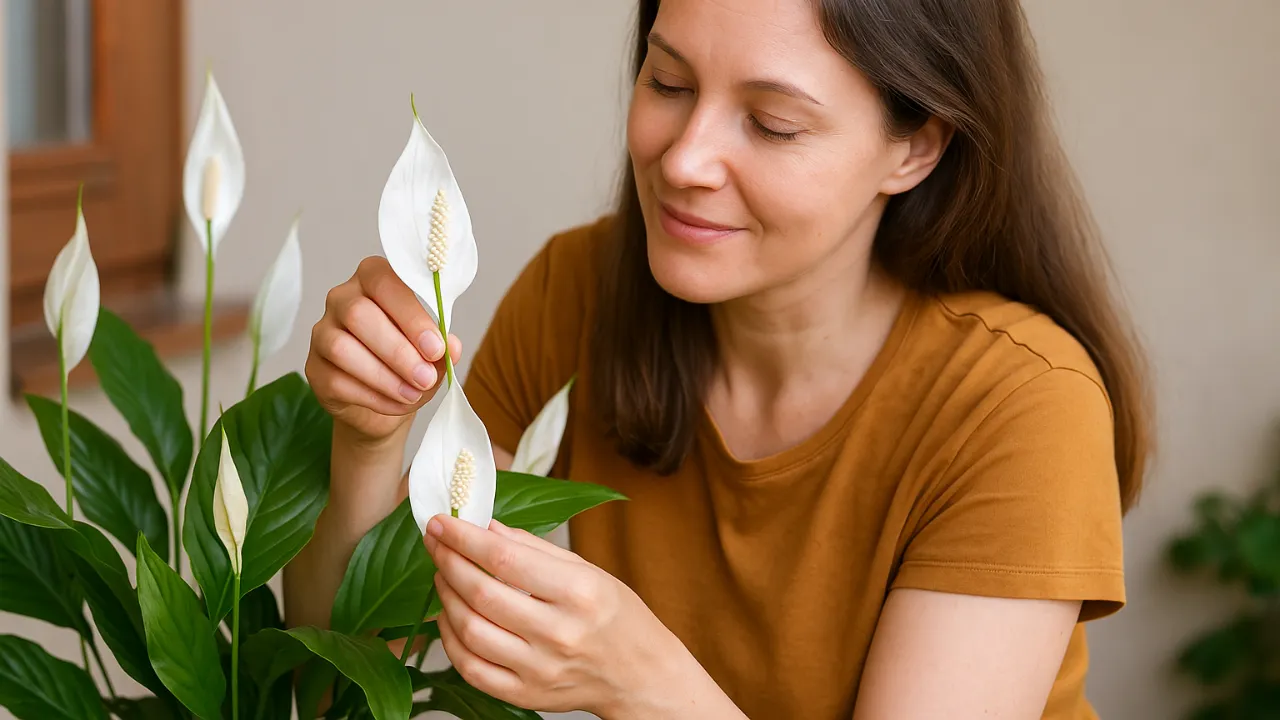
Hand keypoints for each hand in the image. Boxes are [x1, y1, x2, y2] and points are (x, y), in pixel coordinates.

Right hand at [305, 256, 460, 443]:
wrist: (386, 398)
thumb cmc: (411, 360)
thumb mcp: (433, 351)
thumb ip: (442, 345)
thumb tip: (451, 347)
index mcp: (373, 279)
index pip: (384, 281)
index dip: (411, 316)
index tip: (436, 348)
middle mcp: (341, 298)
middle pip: (358, 314)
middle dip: (398, 351)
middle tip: (426, 377)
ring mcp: (322, 332)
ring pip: (342, 348)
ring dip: (384, 376)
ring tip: (414, 393)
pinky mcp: (314, 368)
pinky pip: (336, 381)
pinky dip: (373, 396)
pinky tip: (397, 403)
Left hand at [423, 515, 697, 717]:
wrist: (638, 675)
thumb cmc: (615, 616)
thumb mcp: (585, 570)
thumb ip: (531, 547)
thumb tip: (484, 526)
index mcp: (578, 593)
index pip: (504, 559)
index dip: (464, 538)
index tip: (441, 522)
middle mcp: (558, 633)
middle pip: (481, 593)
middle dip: (448, 560)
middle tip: (435, 542)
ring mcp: (539, 669)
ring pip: (469, 630)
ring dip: (445, 596)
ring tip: (443, 574)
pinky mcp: (525, 694)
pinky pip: (470, 668)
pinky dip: (449, 639)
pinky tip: (449, 616)